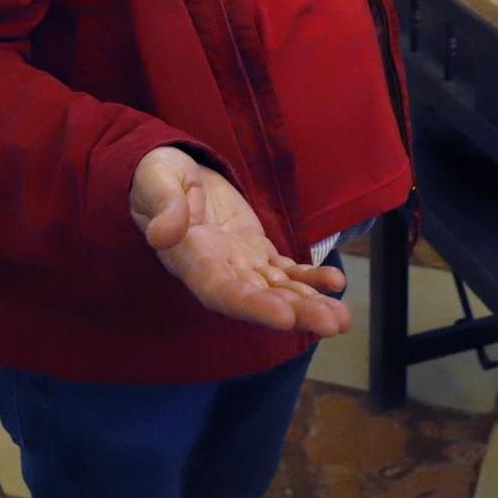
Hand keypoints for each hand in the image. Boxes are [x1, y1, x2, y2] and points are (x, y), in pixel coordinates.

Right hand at [130, 146, 350, 336]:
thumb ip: (164, 205)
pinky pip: (285, 271)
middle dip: (296, 313)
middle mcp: (218, 270)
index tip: (283, 317)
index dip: (251, 306)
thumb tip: (162, 235)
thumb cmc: (157, 175)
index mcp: (190, 257)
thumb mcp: (156, 180)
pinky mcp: (255, 253)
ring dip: (310, 305)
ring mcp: (239, 264)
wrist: (171, 174)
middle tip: (332, 323)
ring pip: (277, 291)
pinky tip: (335, 282)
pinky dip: (310, 279)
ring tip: (341, 317)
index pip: (220, 290)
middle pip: (258, 299)